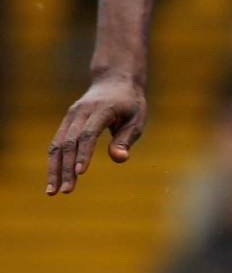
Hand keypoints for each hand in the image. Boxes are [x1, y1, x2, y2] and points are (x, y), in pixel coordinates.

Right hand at [47, 73, 147, 194]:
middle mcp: (82, 111)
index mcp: (102, 109)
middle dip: (66, 168)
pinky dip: (53, 162)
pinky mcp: (66, 121)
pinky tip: (53, 180)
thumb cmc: (130, 103)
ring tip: (52, 192)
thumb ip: (126, 138)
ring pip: (58, 144)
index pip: (89, 134)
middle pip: (70, 142)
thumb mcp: (137, 118)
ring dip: (54, 169)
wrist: (114, 80)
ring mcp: (71, 115)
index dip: (84, 153)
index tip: (80, 173)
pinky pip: (57, 143)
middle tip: (67, 191)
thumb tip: (119, 159)